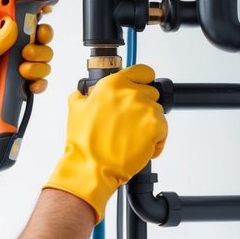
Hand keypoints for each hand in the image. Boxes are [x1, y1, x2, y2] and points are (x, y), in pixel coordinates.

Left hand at [0, 12, 54, 170]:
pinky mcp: (26, 90)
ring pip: (43, 59)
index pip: (19, 25)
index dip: (32, 19)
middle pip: (37, 40)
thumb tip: (11, 23)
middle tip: (27, 51)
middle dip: (39, 42)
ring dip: (37, 64)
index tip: (42, 14)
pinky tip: (30, 86)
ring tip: (22, 72)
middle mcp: (10, 57)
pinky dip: (40, 82)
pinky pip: (43, 80)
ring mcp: (19, 74)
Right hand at [43, 64, 167, 222]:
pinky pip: (163, 131)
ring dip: (148, 125)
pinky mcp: (156, 126)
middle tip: (129, 124)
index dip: (143, 82)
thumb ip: (83, 96)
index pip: (143, 71)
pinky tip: (138, 146)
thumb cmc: (85, 143)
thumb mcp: (75, 111)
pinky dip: (155, 141)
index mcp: (112, 84)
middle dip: (143, 108)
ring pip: (158, 113)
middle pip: (152, 94)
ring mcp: (145, 108)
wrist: (92, 166)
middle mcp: (131, 93)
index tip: (141, 89)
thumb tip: (84, 93)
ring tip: (131, 138)